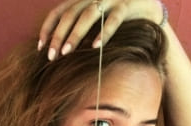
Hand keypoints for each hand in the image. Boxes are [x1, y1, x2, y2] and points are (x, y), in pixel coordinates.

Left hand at [38, 0, 164, 59]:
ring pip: (88, 15)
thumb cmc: (119, 18)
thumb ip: (81, 28)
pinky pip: (113, 19)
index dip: (48, 28)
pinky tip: (95, 47)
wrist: (149, 6)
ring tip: (67, 52)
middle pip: (70, 14)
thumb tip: (62, 50)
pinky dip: (103, 33)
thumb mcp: (96, 20)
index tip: (41, 47)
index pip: (59, 11)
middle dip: (59, 35)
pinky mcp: (127, 5)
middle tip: (52, 56)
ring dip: (75, 34)